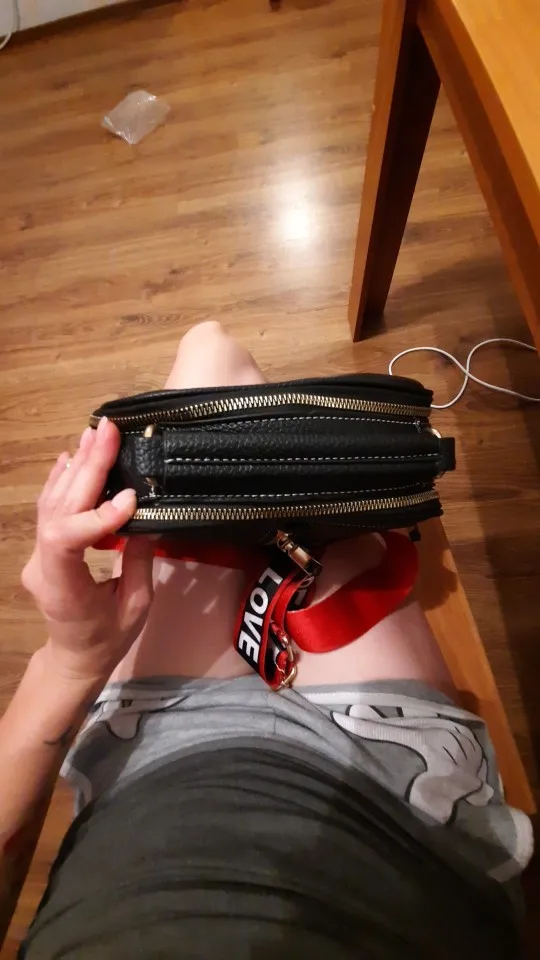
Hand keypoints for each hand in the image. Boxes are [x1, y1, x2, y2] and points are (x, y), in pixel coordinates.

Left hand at [22, 418, 153, 686]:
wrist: (73, 658)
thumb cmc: (108, 639)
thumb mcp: (136, 607)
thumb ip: (139, 561)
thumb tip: (147, 516)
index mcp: (65, 591)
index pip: (67, 542)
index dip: (95, 516)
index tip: (130, 498)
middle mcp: (42, 567)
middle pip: (59, 510)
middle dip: (87, 468)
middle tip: (108, 433)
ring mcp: (37, 555)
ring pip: (52, 503)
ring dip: (77, 465)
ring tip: (96, 434)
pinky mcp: (43, 547)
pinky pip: (49, 508)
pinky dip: (62, 479)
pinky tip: (73, 455)